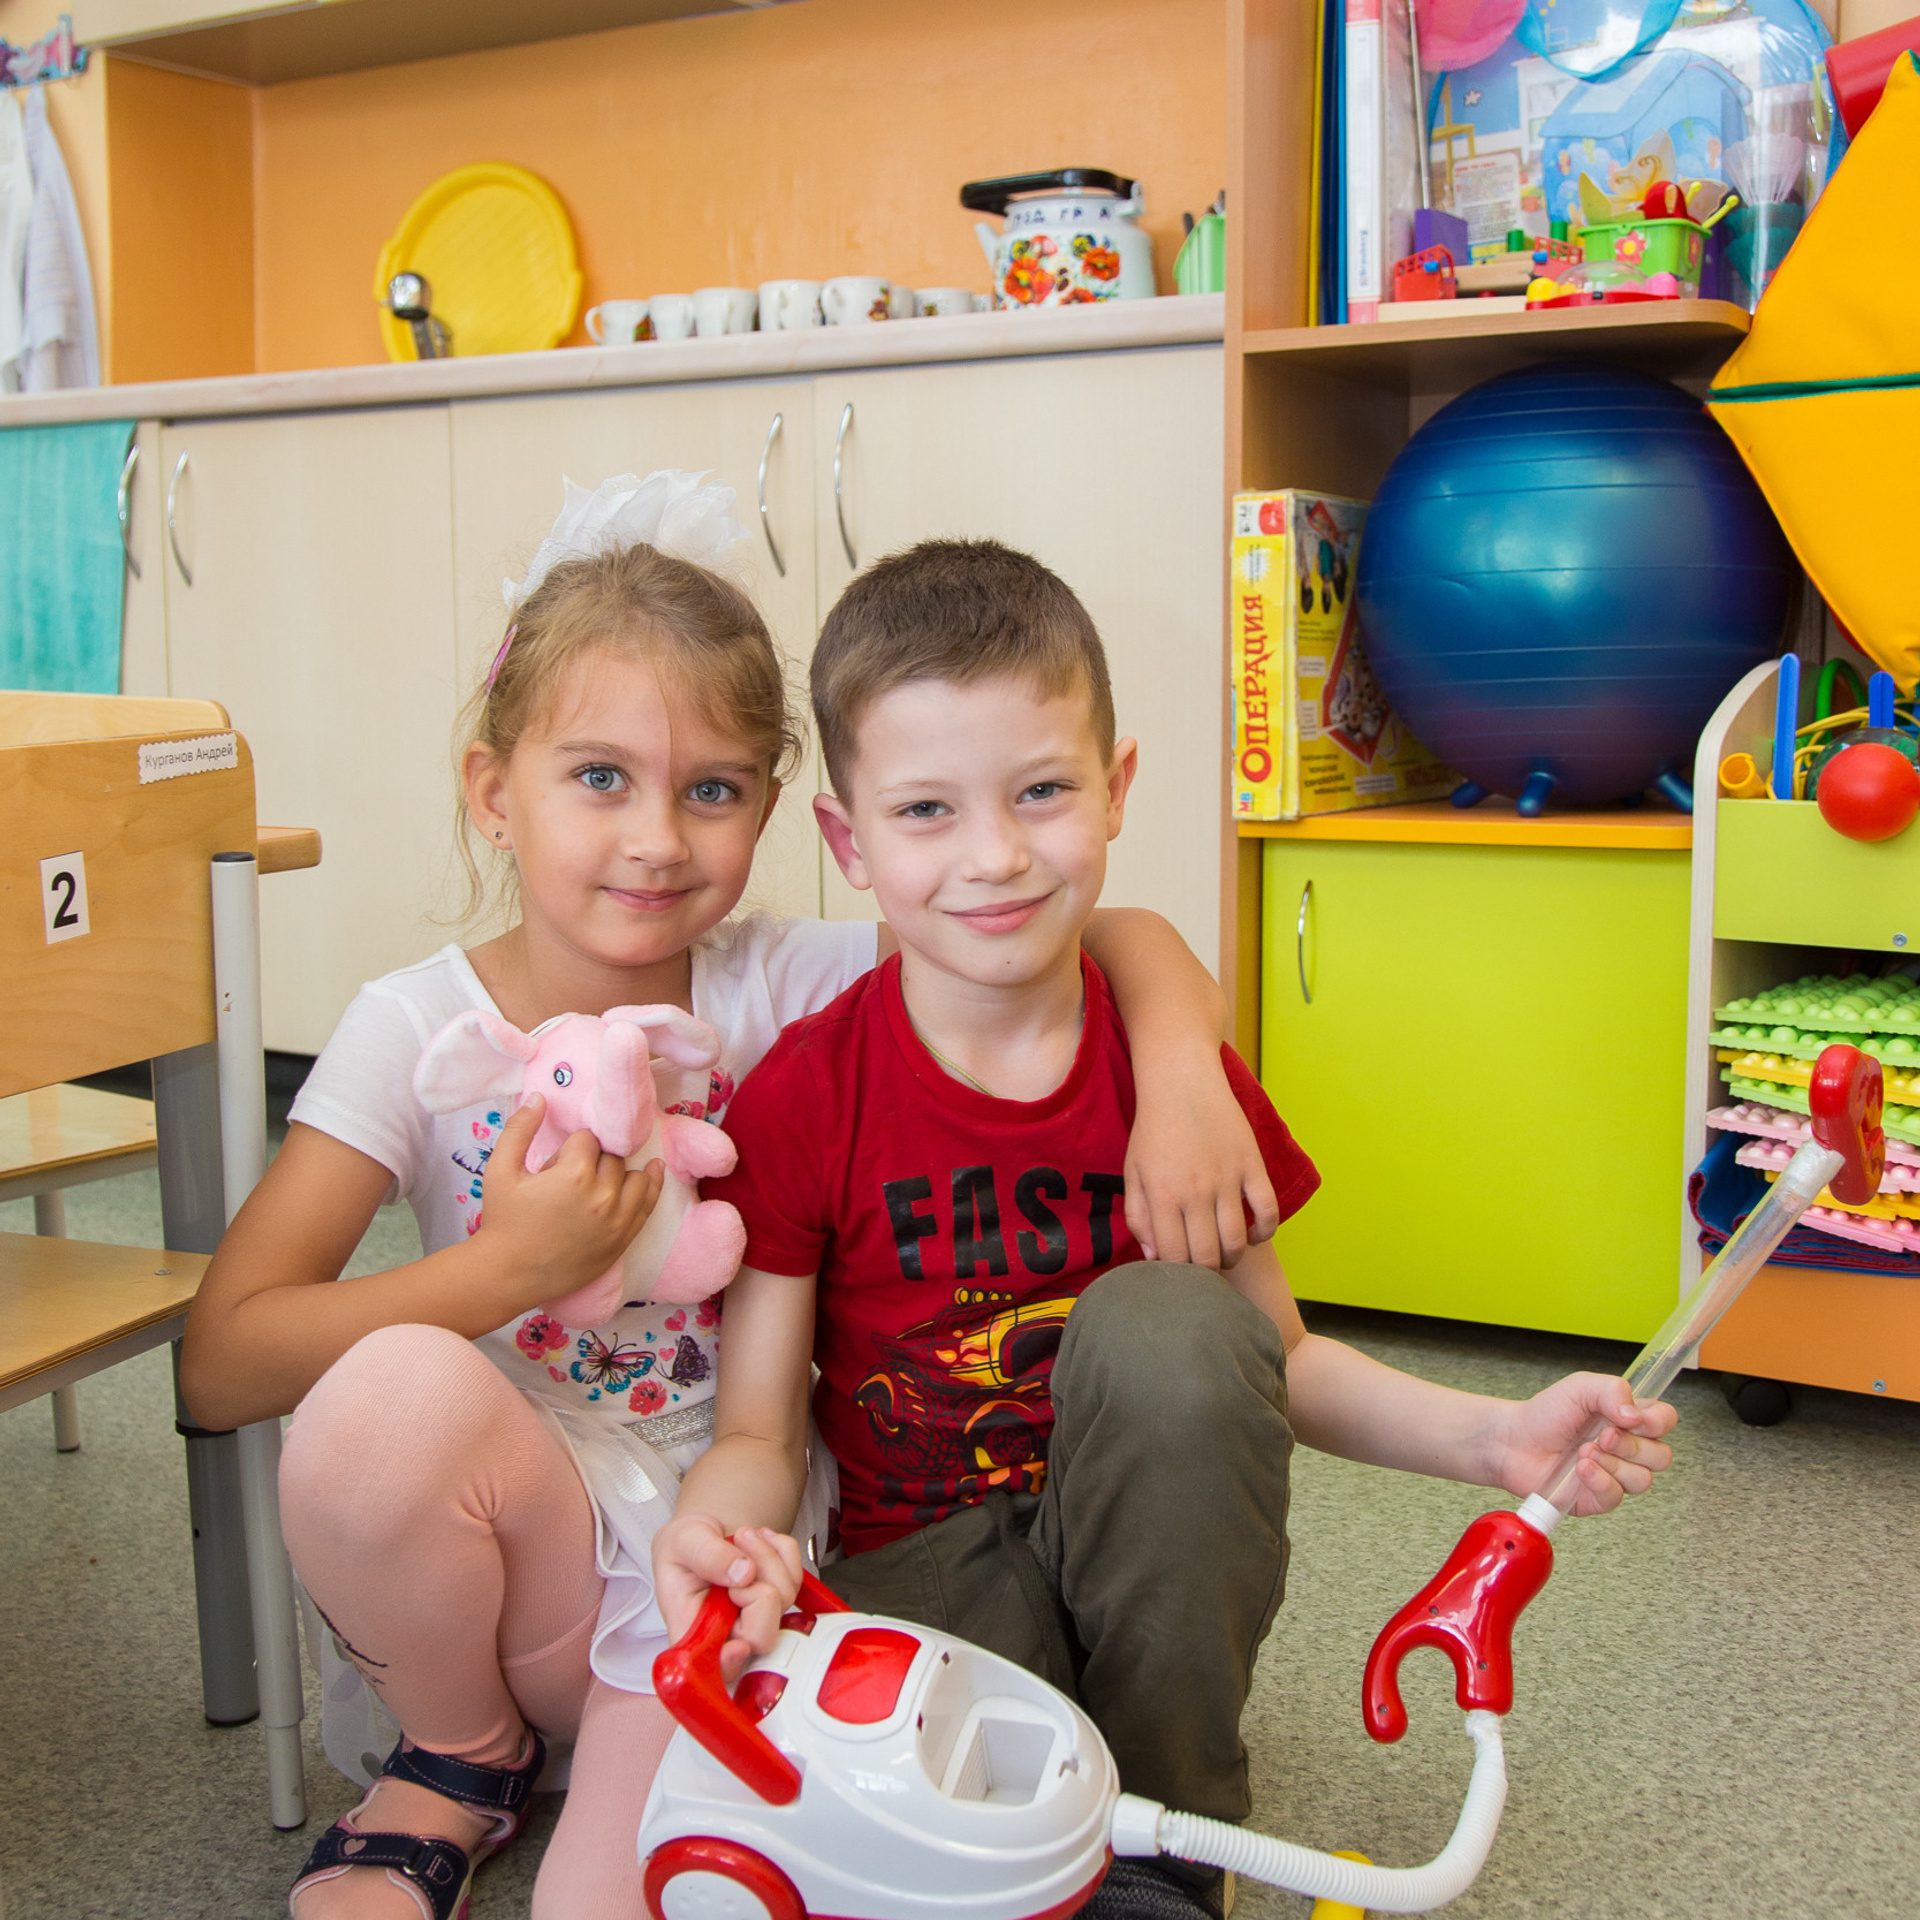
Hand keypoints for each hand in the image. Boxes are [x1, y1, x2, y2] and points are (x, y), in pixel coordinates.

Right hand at [478, 1097, 662, 1313]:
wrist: (508, 1275)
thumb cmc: (503, 1221)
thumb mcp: (499, 1170)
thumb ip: (519, 1129)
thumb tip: (540, 1097)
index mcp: (574, 1174)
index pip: (588, 1139)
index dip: (573, 1146)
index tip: (560, 1161)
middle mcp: (603, 1195)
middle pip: (613, 1156)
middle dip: (596, 1159)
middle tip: (573, 1176)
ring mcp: (618, 1219)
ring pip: (637, 1176)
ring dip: (622, 1172)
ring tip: (603, 1178)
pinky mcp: (623, 1238)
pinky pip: (648, 1203)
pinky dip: (650, 1185)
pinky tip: (652, 1170)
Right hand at [654, 1513, 804, 1683]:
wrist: (701, 1535)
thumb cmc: (684, 1547)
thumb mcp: (682, 1542)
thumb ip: (707, 1556)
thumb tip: (743, 1573)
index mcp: (694, 1634)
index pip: (716, 1668)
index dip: (731, 1664)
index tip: (739, 1646)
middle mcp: (728, 1635)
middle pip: (762, 1637)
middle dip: (759, 1586)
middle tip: (738, 1557)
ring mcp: (757, 1620)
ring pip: (784, 1599)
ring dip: (768, 1558)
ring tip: (742, 1538)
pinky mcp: (778, 1601)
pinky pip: (797, 1577)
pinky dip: (783, 1551)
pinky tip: (759, 1541)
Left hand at [1123, 1049, 1278, 1268]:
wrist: (1181, 1081)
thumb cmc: (1153, 1130)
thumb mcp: (1132, 1172)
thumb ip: (1138, 1217)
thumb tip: (1154, 1258)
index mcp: (1162, 1196)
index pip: (1173, 1258)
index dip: (1177, 1276)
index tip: (1178, 1275)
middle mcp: (1195, 1192)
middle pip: (1206, 1257)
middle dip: (1204, 1275)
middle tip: (1202, 1270)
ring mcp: (1227, 1178)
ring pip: (1236, 1241)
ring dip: (1232, 1258)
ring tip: (1224, 1255)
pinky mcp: (1252, 1165)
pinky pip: (1267, 1211)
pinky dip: (1264, 1232)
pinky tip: (1253, 1236)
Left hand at [1494, 1372, 1677, 1515]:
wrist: (1514, 1440)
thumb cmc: (1546, 1413)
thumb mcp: (1579, 1388)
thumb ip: (1612, 1390)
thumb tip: (1636, 1414)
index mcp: (1628, 1419)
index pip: (1665, 1421)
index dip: (1658, 1422)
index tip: (1635, 1420)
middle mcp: (1627, 1448)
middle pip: (1661, 1456)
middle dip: (1633, 1446)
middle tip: (1603, 1435)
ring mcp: (1615, 1475)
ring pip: (1642, 1480)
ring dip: (1613, 1463)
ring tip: (1584, 1451)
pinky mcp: (1598, 1497)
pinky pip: (1615, 1497)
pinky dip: (1599, 1481)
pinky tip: (1580, 1469)